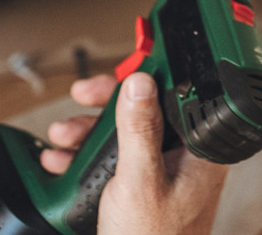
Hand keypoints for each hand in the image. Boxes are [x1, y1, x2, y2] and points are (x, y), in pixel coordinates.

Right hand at [42, 73, 227, 234]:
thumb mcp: (139, 180)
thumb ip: (139, 129)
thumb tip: (140, 82)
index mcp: (199, 151)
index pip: (177, 95)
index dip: (146, 77)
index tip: (119, 71)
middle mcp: (185, 158)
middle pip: (146, 110)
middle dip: (106, 106)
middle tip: (81, 97)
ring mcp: (164, 174)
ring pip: (125, 134)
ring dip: (88, 132)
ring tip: (62, 138)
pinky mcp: (143, 189)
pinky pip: (115, 160)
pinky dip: (88, 156)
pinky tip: (63, 161)